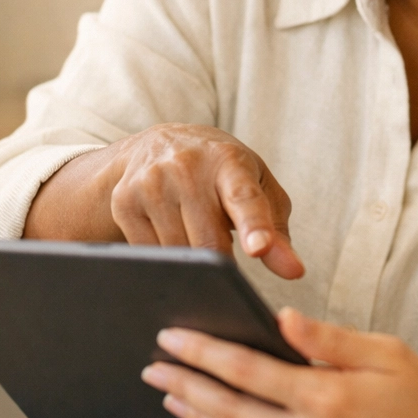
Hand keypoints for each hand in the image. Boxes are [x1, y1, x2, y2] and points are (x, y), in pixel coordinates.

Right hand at [25, 123, 303, 278]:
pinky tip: (170, 237)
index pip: (244, 198)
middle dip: (222, 264)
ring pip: (178, 254)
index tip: (259, 250)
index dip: (254, 226)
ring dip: (192, 262)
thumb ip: (277, 230)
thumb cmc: (222, 173)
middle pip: (208, 242)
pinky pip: (149, 255)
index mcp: (229, 161)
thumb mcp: (258, 188)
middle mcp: (187, 167)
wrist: (160, 145)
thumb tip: (293, 272)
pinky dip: (165, 259)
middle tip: (227, 262)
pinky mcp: (124, 202)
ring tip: (196, 235)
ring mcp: (151, 183)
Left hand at [141, 309, 417, 417]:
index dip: (204, 353)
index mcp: (329, 399)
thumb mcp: (387, 354)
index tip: (172, 337)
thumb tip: (283, 318)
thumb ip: (329, 339)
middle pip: (230, 411)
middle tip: (152, 369)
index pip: (248, 370)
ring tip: (169, 400)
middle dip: (185, 387)